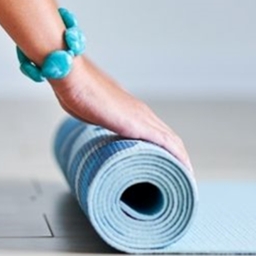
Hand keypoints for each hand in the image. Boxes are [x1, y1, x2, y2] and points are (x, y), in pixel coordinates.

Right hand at [49, 56, 192, 171]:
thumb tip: (92, 127)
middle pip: (169, 137)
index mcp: (130, 109)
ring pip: (172, 141)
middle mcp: (141, 112)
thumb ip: (95, 120)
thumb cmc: (74, 89)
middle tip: (180, 176)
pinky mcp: (139, 125)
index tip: (166, 164)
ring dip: (181, 160)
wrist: (72, 76)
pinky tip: (184, 170)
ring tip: (184, 178)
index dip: (165, 148)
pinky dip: (179, 157)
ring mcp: (142, 117)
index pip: (156, 131)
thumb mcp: (88, 111)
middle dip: (176, 157)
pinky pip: (168, 143)